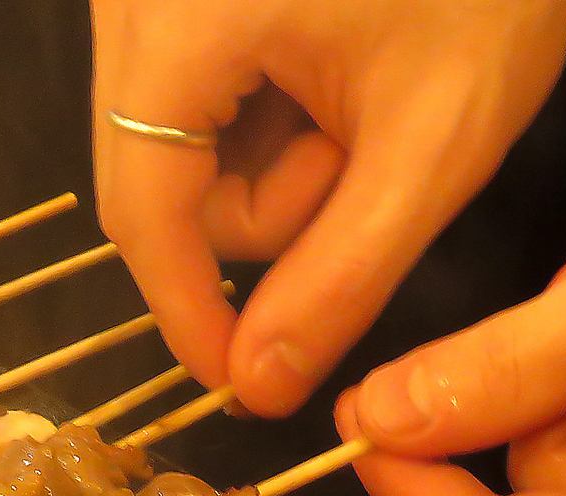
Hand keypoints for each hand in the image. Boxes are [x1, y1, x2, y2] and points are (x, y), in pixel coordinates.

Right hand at [90, 0, 565, 415]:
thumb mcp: (431, 143)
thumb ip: (338, 278)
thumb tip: (254, 386)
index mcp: (178, 20)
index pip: (145, 212)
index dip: (187, 313)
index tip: (239, 385)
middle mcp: (135, 1)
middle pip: (161, 184)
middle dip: (267, 213)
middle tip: (358, 170)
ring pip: (181, 152)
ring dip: (274, 172)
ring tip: (357, 111)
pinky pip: (199, 105)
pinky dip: (268, 127)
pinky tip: (330, 84)